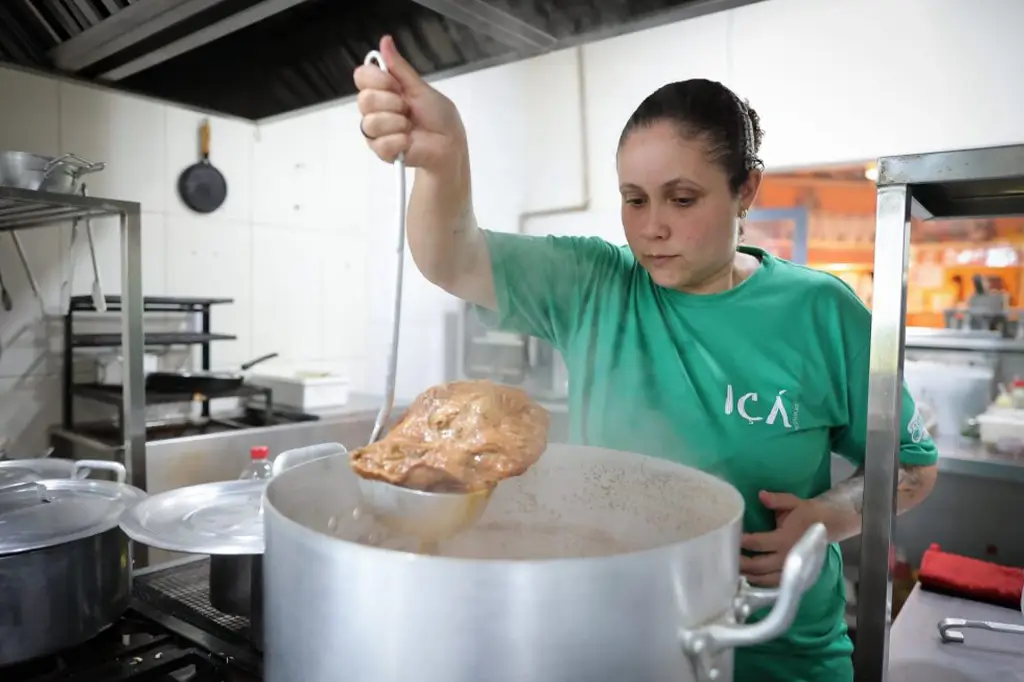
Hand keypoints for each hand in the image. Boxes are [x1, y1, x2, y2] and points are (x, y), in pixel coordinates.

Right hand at [353, 35, 466, 169]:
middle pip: (364, 100)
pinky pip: (380, 143)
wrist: (450, 142)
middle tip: (408, 109)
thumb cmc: (438, 115)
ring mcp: (377, 132)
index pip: (361, 77)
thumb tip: (385, 40)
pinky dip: (399, 141)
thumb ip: (399, 67)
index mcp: (383, 90)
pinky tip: (409, 140)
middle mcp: (375, 110)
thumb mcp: (419, 87)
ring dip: (397, 122)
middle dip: (392, 103)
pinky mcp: (382, 151)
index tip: (396, 85)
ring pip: (371, 122)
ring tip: (410, 126)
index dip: (377, 79)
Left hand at [739, 491, 827, 586]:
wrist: (828, 525)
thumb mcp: (793, 502)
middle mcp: (787, 557)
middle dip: (741, 563)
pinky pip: (773, 584)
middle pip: (759, 565)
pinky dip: (759, 584)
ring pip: (765, 578)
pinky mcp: (793, 576)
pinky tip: (747, 579)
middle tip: (724, 559)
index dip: (743, 543)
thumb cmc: (805, 513)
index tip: (730, 539)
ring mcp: (790, 569)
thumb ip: (777, 500)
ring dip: (748, 576)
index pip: (758, 544)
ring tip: (731, 571)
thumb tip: (761, 494)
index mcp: (785, 538)